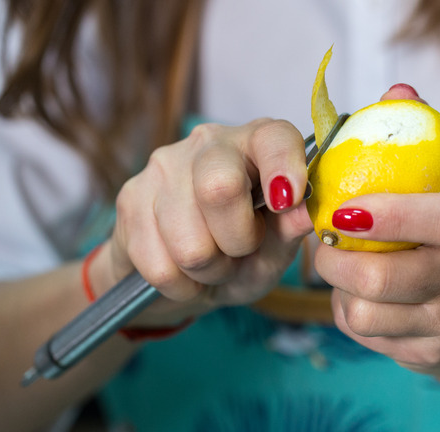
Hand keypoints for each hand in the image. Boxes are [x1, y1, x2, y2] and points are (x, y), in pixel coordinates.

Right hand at [91, 118, 314, 324]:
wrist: (178, 275)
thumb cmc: (240, 255)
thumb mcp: (275, 248)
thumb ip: (290, 229)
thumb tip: (308, 212)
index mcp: (255, 144)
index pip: (272, 137)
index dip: (283, 167)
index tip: (286, 202)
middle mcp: (208, 143)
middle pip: (219, 188)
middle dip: (236, 241)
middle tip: (239, 251)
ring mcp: (163, 166)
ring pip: (190, 244)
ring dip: (209, 271)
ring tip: (212, 263)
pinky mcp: (130, 197)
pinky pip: (161, 266)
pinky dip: (180, 285)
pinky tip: (183, 272)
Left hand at [315, 85, 439, 402]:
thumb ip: (419, 138)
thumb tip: (398, 93)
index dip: (393, 215)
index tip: (343, 208)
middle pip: (382, 277)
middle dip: (333, 257)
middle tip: (323, 236)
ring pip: (363, 311)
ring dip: (337, 285)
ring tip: (342, 263)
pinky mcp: (426, 354)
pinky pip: (363, 333)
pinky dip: (347, 310)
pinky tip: (360, 295)